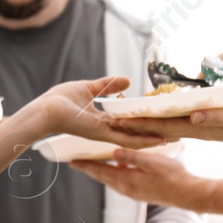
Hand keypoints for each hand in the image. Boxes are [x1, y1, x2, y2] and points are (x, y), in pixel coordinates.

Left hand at [29, 77, 165, 147]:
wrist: (46, 109)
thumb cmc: (61, 100)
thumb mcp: (89, 88)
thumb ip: (107, 86)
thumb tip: (127, 81)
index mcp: (104, 120)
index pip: (129, 122)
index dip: (145, 122)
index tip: (163, 121)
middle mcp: (107, 129)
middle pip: (134, 132)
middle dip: (154, 133)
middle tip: (176, 134)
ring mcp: (105, 133)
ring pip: (134, 138)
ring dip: (153, 139)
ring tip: (173, 139)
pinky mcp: (101, 134)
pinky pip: (125, 139)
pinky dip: (141, 140)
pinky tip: (157, 141)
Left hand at [72, 148, 208, 209]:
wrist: (188, 194)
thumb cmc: (173, 177)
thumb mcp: (153, 163)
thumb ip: (133, 157)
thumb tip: (113, 153)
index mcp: (127, 181)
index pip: (101, 172)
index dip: (86, 166)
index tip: (72, 162)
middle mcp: (127, 189)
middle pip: (102, 177)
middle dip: (89, 169)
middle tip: (76, 162)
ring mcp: (134, 192)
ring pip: (111, 181)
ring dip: (101, 172)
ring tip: (92, 164)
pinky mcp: (141, 192)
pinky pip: (121, 182)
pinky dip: (114, 175)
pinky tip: (118, 168)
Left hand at [117, 103, 222, 148]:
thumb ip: (215, 117)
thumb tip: (193, 116)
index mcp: (199, 128)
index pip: (163, 125)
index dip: (142, 122)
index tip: (120, 119)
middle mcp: (194, 130)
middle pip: (158, 128)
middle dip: (135, 125)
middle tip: (111, 120)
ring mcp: (199, 129)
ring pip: (165, 127)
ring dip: (144, 124)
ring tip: (123, 120)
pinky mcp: (205, 126)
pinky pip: (177, 125)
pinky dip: (160, 122)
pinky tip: (153, 120)